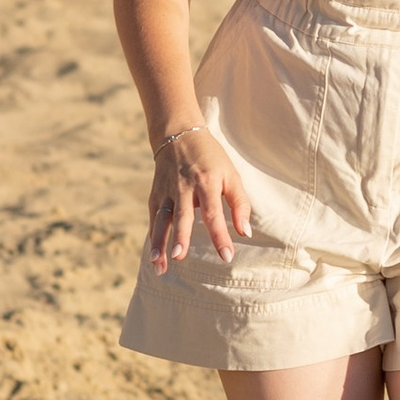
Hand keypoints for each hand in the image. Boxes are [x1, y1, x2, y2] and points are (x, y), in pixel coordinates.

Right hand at [149, 122, 251, 272]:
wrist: (179, 135)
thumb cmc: (211, 159)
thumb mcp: (231, 175)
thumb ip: (240, 204)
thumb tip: (246, 233)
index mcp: (207, 182)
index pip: (214, 213)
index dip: (220, 236)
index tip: (227, 256)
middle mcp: (184, 188)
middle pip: (183, 215)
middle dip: (181, 236)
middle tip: (180, 257)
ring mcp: (167, 192)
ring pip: (161, 219)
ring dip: (159, 242)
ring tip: (158, 264)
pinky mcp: (155, 195)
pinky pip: (154, 219)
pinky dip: (153, 238)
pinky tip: (154, 258)